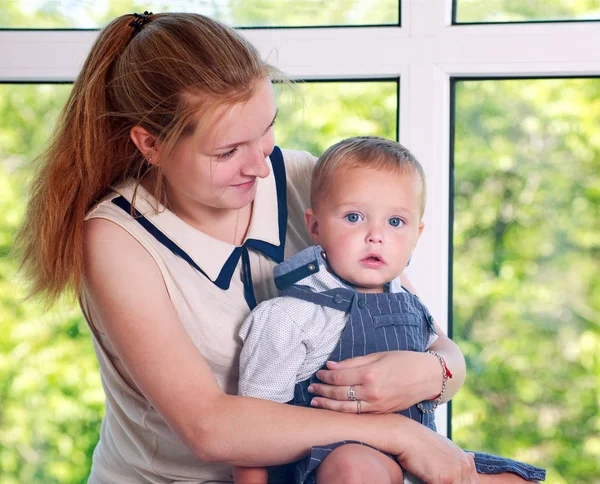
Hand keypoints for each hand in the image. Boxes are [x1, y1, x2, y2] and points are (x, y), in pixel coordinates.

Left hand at [308, 351, 439, 413]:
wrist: (429, 377)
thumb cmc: (404, 361)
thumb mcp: (378, 355)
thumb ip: (353, 362)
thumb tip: (330, 366)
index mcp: (370, 373)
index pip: (339, 377)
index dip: (326, 376)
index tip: (318, 373)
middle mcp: (372, 391)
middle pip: (339, 393)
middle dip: (322, 390)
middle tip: (311, 387)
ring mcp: (377, 404)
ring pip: (345, 408)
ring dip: (328, 404)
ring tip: (315, 401)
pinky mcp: (382, 412)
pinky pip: (358, 414)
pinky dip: (343, 413)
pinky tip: (334, 409)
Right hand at [396, 420, 478, 483]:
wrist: (406, 436)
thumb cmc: (421, 442)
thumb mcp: (445, 447)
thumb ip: (458, 457)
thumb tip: (472, 457)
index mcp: (466, 461)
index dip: (460, 483)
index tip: (446, 480)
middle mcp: (465, 466)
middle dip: (450, 483)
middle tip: (437, 479)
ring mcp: (456, 473)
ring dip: (440, 483)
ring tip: (430, 478)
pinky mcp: (444, 479)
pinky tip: (425, 480)